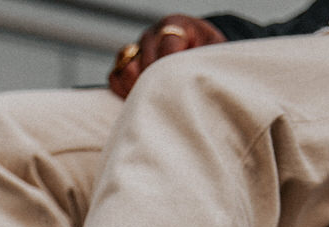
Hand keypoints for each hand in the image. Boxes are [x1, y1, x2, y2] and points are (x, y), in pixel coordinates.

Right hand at [108, 14, 225, 98]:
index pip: (166, 46)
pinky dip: (124, 90)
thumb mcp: (214, 51)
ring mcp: (136, 49)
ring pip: (126, 70)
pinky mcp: (124, 64)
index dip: (170, 69)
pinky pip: (115, 78)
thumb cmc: (206, 56)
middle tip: (169, 99)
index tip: (177, 87)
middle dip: (156, 84)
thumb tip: (191, 78)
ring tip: (155, 99)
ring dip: (139, 88)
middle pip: (144, 62)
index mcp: (175, 24)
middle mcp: (152, 34)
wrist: (195, 55)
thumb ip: (204, 59)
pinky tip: (140, 97)